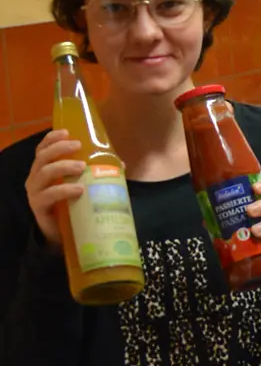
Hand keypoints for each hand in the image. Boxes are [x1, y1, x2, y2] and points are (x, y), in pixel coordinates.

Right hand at [24, 130, 87, 245]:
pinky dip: (64, 189)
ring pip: (44, 173)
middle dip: (59, 148)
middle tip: (77, 145)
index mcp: (45, 169)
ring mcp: (35, 192)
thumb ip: (98, 173)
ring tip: (82, 167)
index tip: (67, 132)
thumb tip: (120, 164)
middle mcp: (37, 178)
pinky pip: (48, 195)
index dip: (52, 139)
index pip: (43, 149)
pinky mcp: (38, 207)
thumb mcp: (84, 185)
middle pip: (43, 157)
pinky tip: (78, 189)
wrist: (63, 233)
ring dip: (63, 166)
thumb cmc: (73, 204)